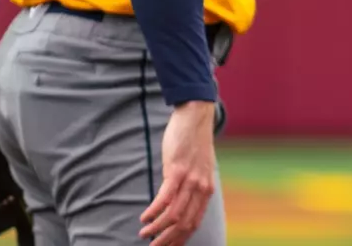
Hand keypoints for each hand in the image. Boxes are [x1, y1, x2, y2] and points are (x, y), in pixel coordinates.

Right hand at [140, 101, 217, 244]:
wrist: (196, 117)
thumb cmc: (193, 144)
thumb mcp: (198, 169)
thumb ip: (191, 188)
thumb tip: (176, 205)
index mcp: (207, 190)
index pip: (194, 223)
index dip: (180, 239)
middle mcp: (201, 188)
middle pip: (184, 224)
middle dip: (167, 240)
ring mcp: (190, 180)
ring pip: (174, 215)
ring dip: (157, 229)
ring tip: (144, 234)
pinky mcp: (177, 170)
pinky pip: (165, 198)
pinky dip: (154, 211)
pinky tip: (144, 217)